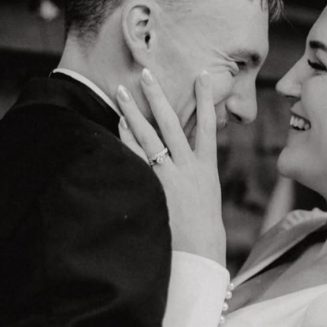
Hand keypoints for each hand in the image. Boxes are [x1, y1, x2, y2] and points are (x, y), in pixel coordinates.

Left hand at [114, 66, 225, 263]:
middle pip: (172, 124)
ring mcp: (170, 177)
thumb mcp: (205, 194)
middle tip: (146, 73)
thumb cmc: (201, 226)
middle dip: (158, 97)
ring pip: (150, 137)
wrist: (199, 253)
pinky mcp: (154, 188)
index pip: (208, 126)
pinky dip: (127, 141)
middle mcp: (188, 168)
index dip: (206, 100)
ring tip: (121, 93)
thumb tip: (187, 152)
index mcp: (206, 168)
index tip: (204, 76)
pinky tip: (118, 124)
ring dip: (134, 113)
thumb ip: (195, 171)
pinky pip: (137, 159)